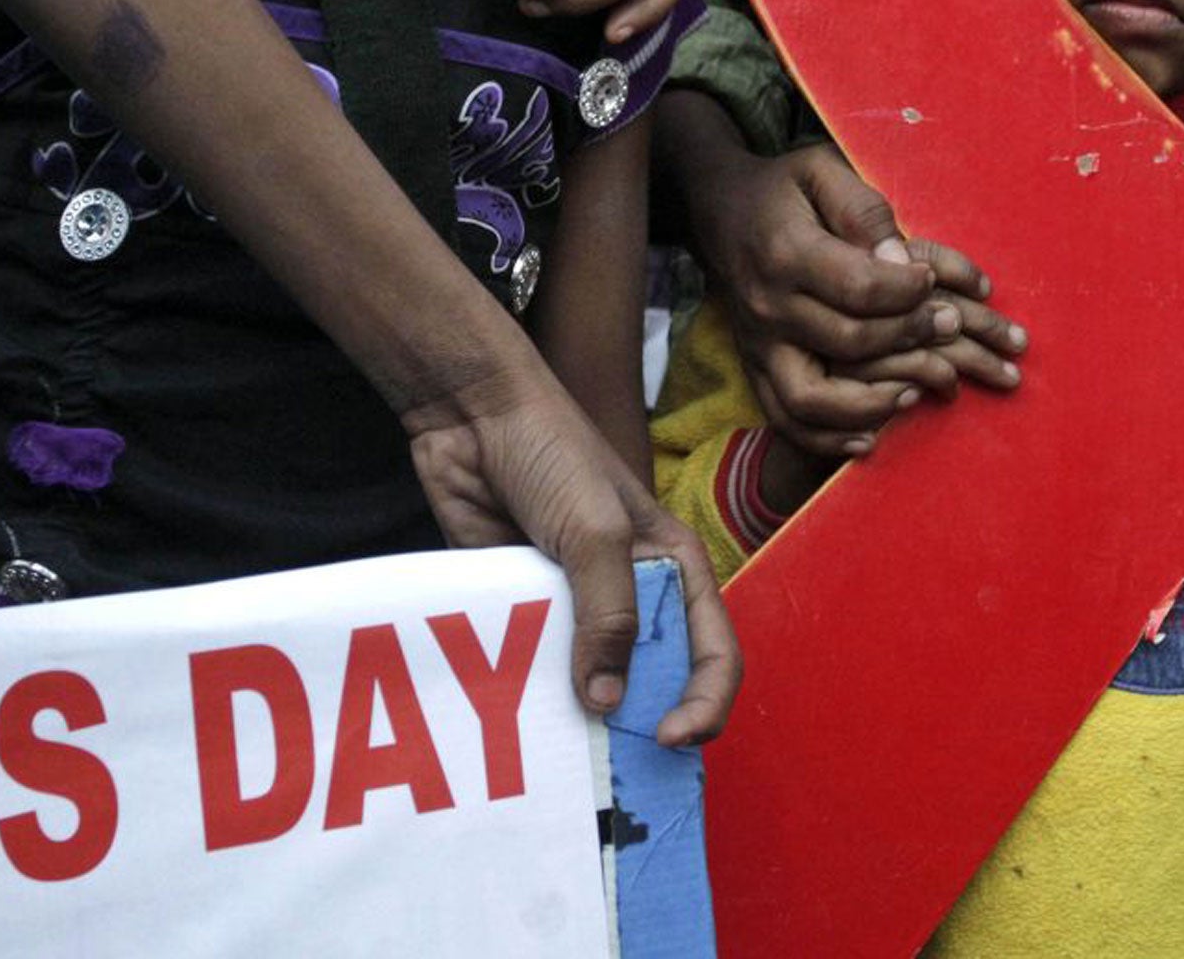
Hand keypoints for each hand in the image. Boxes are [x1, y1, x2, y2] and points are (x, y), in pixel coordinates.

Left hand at [404, 377, 739, 746]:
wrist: (471, 415)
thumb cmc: (554, 453)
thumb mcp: (598, 532)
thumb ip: (609, 616)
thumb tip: (608, 704)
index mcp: (673, 568)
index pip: (712, 652)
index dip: (705, 703)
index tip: (669, 738)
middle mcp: (632, 593)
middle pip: (653, 679)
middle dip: (642, 724)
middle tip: (614, 768)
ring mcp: (575, 603)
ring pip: (588, 681)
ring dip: (578, 718)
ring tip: (559, 756)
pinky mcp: (522, 608)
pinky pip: (531, 665)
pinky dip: (525, 692)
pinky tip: (509, 719)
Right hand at [694, 142, 1023, 455]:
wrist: (719, 212)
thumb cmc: (782, 189)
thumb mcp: (821, 171)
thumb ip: (863, 211)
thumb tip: (901, 262)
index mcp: (786, 252)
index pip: (857, 286)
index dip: (907, 291)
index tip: (934, 282)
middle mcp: (768, 306)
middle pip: (848, 341)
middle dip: (910, 337)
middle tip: (952, 324)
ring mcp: (759, 344)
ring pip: (810, 398)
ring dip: (871, 405)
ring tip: (917, 392)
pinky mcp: (755, 366)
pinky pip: (785, 418)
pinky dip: (827, 439)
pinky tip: (872, 438)